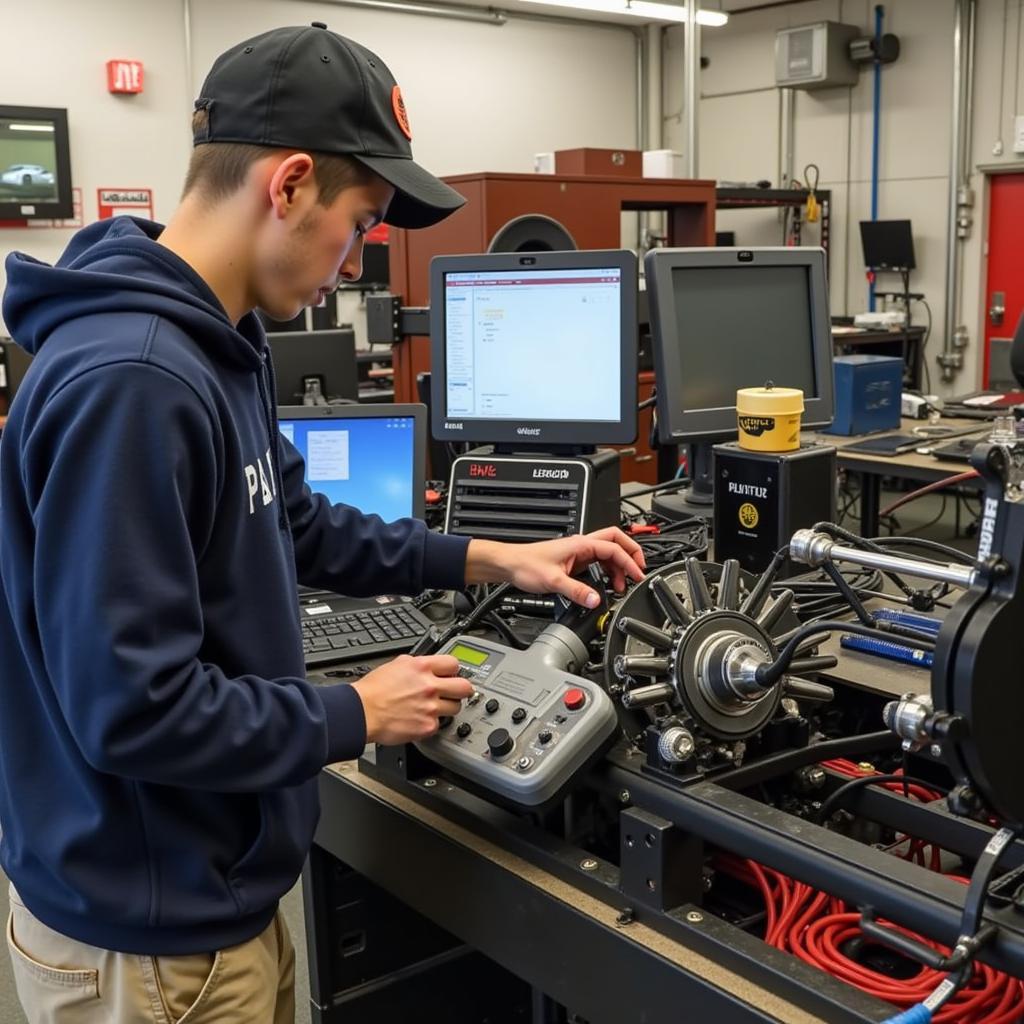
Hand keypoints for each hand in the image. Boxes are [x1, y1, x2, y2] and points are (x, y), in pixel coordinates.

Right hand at [351, 654, 473, 744]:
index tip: (451, 675)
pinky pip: (439, 725)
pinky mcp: (427, 726)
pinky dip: (431, 723)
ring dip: (447, 708)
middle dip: (460, 690)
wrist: (362, 712)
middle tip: (454, 693)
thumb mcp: (397, 664)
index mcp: (423, 667)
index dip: (453, 670)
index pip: (454, 664)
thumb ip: (419, 664)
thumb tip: (429, 666)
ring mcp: (430, 708)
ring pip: (456, 708)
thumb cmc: (374, 690)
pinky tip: (420, 719)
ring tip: (434, 708)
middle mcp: (430, 686)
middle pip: (464, 687)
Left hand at [466, 527, 645, 607]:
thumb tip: (596, 600)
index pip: (614, 548)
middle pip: (617, 540)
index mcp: (581, 544)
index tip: (637, 576)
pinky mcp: (575, 561)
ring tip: (621, 585)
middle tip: (639, 571)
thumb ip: (577, 591)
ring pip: (608, 552)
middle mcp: (582, 545)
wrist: (510, 565)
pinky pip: (598, 562)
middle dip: (632, 554)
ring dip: (619, 566)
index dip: (629, 561)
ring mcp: (579, 552)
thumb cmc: (526, 565)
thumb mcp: (553, 581)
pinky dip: (608, 571)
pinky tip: (607, 584)